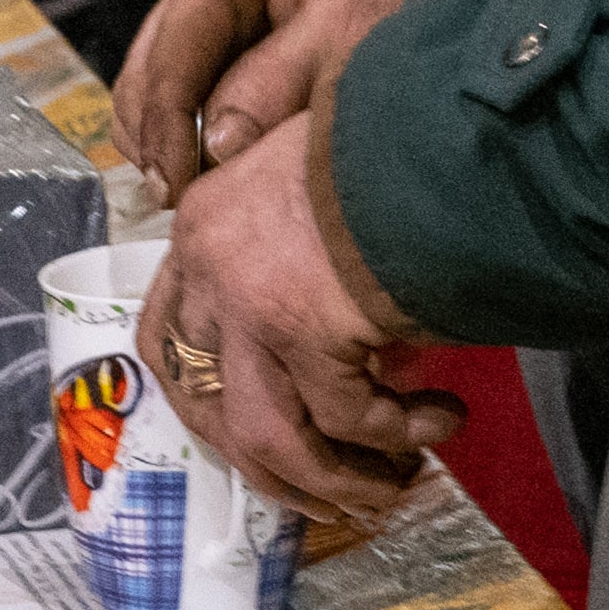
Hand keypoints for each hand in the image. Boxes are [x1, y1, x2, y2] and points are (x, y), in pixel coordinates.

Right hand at [125, 0, 466, 199]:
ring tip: (204, 195)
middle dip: (160, 145)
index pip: (170, 60)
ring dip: (168, 146)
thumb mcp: (348, 29)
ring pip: (149, 95)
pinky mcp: (210, 45)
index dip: (166, 134)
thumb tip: (215, 149)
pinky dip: (187, 138)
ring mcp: (196, 12)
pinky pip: (179, 100)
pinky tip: (219, 171)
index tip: (177, 194)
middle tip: (188, 208)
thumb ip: (280, 85)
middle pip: (143, 80)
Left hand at [155, 105, 455, 534]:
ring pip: (271, 434)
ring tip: (392, 484)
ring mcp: (252, 304)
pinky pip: (347, 416)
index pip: (168, 334)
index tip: (242, 431)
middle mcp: (211, 270)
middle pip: (211, 404)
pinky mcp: (307, 330)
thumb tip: (329, 315)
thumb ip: (298, 237)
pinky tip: (440, 422)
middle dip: (267, 466)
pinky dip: (396, 434)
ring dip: (335, 475)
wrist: (428, 119)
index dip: (201, 396)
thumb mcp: (316, 173)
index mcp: (203, 228)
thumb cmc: (389, 134)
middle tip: (324, 489)